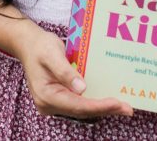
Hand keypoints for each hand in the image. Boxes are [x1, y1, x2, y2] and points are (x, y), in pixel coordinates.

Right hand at [12, 23, 132, 119]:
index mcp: (46, 96)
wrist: (29, 45)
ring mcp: (54, 103)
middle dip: (105, 109)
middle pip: (82, 111)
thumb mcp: (52, 54)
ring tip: (123, 107)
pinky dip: (95, 103)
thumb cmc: (40, 47)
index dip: (99, 106)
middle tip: (128, 109)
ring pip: (82, 110)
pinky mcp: (60, 99)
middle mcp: (49, 104)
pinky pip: (80, 104)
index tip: (117, 104)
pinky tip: (109, 101)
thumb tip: (82, 88)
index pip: (77, 105)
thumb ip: (65, 72)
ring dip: (103, 108)